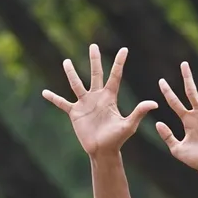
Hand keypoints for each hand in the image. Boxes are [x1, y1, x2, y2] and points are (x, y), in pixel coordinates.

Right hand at [42, 45, 156, 156]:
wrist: (103, 151)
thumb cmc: (117, 139)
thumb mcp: (128, 125)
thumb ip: (138, 112)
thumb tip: (154, 103)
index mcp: (110, 97)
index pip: (115, 76)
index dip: (119, 63)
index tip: (124, 49)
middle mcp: (97, 97)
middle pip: (95, 74)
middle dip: (94, 60)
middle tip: (93, 46)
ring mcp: (85, 104)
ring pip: (76, 84)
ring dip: (71, 73)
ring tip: (66, 61)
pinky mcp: (75, 113)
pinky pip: (62, 103)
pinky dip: (54, 98)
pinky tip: (44, 92)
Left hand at [155, 63, 197, 172]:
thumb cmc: (194, 160)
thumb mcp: (176, 149)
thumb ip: (167, 136)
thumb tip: (158, 123)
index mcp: (186, 120)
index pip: (175, 102)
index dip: (167, 92)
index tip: (161, 80)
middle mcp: (197, 115)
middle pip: (191, 92)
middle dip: (187, 78)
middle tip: (183, 64)